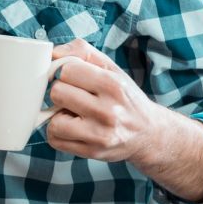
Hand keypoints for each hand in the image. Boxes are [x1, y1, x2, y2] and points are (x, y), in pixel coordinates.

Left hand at [45, 39, 163, 163]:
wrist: (149, 133)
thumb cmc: (124, 97)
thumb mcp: (110, 68)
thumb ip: (82, 52)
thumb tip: (53, 53)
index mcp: (113, 85)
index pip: (67, 70)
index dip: (66, 72)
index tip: (73, 78)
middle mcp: (109, 111)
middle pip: (57, 93)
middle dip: (62, 93)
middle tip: (75, 97)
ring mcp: (100, 134)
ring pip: (53, 120)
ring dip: (58, 116)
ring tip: (74, 114)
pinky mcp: (92, 152)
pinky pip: (55, 140)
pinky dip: (58, 133)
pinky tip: (74, 128)